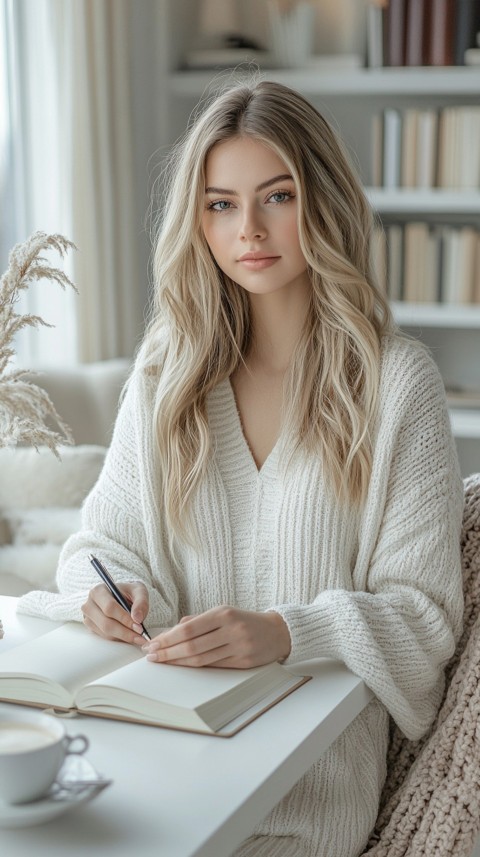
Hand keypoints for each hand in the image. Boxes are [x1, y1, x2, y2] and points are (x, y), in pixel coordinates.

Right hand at [81, 581, 148, 645]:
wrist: (122, 597)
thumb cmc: (129, 593)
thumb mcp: (139, 591)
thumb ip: (141, 602)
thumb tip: (138, 618)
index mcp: (99, 591)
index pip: (110, 607)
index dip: (124, 618)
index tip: (139, 626)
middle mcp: (89, 604)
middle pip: (106, 623)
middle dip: (125, 631)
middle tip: (140, 636)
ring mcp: (88, 618)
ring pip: (105, 632)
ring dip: (123, 637)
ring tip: (138, 637)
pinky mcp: (91, 628)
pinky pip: (105, 637)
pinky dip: (119, 639)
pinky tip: (130, 636)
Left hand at [143, 606, 290, 667]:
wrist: (277, 632)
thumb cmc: (245, 620)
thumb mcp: (223, 612)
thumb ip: (198, 620)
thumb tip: (171, 631)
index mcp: (224, 614)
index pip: (189, 628)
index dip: (168, 638)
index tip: (153, 643)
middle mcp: (231, 630)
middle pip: (192, 646)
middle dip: (168, 652)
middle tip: (152, 656)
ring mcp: (238, 647)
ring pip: (201, 660)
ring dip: (178, 662)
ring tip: (163, 662)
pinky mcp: (243, 663)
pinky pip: (214, 667)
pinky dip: (195, 667)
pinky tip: (183, 666)